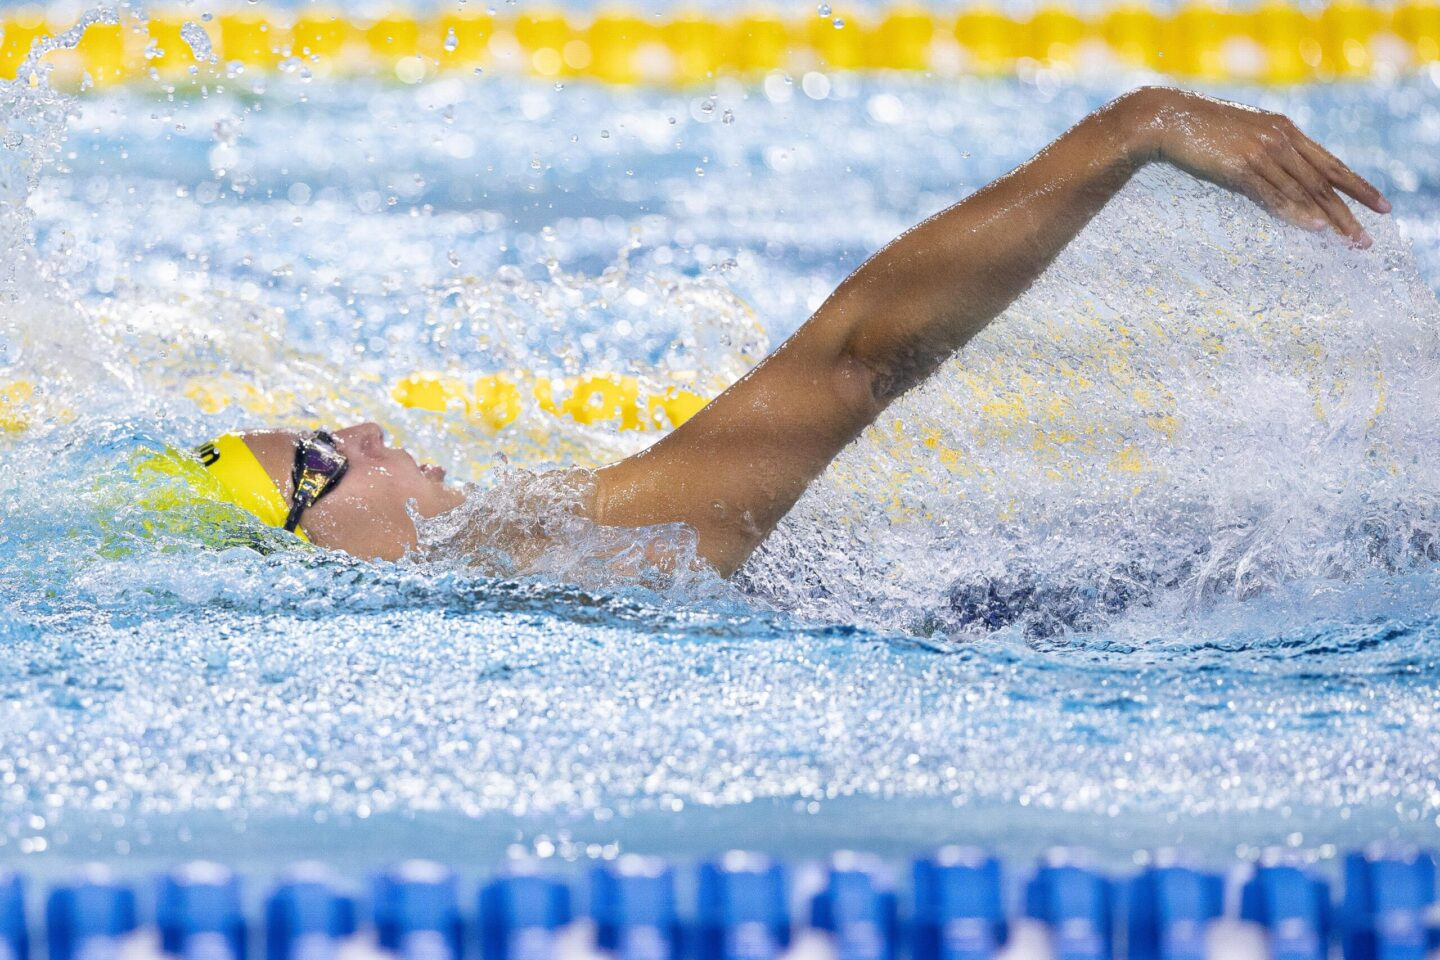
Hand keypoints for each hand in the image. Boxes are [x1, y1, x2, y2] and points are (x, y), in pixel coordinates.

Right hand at [1116, 87, 1390, 247]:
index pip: (1330, 163)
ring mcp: (1262, 151)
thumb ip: (1264, 150)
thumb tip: (1276, 176)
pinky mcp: (1241, 165)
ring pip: (1305, 189)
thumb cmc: (1200, 129)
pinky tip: (1315, 226)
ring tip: (1349, 239)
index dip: (1357, 185)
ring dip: (1330, 217)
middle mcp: (1281, 138)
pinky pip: (1275, 194)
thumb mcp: (1241, 136)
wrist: (1168, 117)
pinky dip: (1297, 211)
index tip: (1379, 205)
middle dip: (1351, 209)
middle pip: (1325, 180)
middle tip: (1367, 237)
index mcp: (1284, 129)